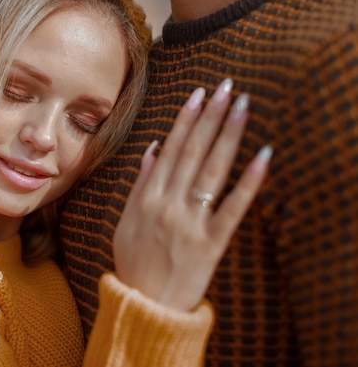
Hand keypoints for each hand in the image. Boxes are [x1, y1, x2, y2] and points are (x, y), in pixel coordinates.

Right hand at [113, 78, 271, 311]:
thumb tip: (153, 149)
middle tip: (228, 87)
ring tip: (242, 107)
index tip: (200, 93)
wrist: (143, 305)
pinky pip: (233, 208)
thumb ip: (140, 184)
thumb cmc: (133, 263)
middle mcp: (168, 204)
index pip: (171, 148)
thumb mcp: (126, 222)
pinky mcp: (211, 243)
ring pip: (212, 171)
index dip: (187, 119)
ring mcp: (190, 223)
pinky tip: (263, 156)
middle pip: (193, 152)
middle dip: (211, 116)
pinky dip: (249, 182)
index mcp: (147, 197)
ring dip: (228, 135)